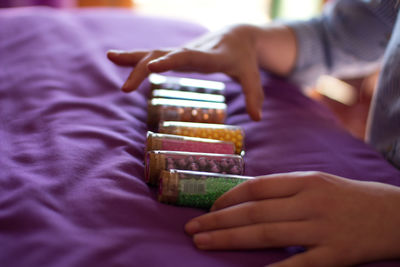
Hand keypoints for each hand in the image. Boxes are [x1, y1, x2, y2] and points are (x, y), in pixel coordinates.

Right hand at [107, 25, 266, 119]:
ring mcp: (181, 52)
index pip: (187, 58)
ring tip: (110, 56)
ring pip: (153, 52)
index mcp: (209, 56)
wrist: (237, 35)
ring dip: (132, 57)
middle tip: (125, 88)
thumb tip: (257, 119)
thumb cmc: (245, 58)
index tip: (152, 67)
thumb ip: (254, 95)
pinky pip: (152, 55)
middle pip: (163, 56)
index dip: (169, 61)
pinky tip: (117, 59)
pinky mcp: (176, 54)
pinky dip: (135, 58)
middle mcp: (191, 51)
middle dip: (143, 69)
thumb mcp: (252, 75)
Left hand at [184, 171, 399, 265]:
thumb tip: (245, 198)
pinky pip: (296, 265)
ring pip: (266, 235)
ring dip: (230, 240)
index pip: (256, 187)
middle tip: (192, 230)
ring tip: (203, 243)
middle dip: (218, 221)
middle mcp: (310, 202)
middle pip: (254, 212)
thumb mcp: (317, 182)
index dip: (227, 198)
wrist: (395, 215)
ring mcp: (322, 229)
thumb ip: (284, 189)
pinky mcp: (335, 255)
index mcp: (305, 181)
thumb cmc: (350, 197)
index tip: (208, 209)